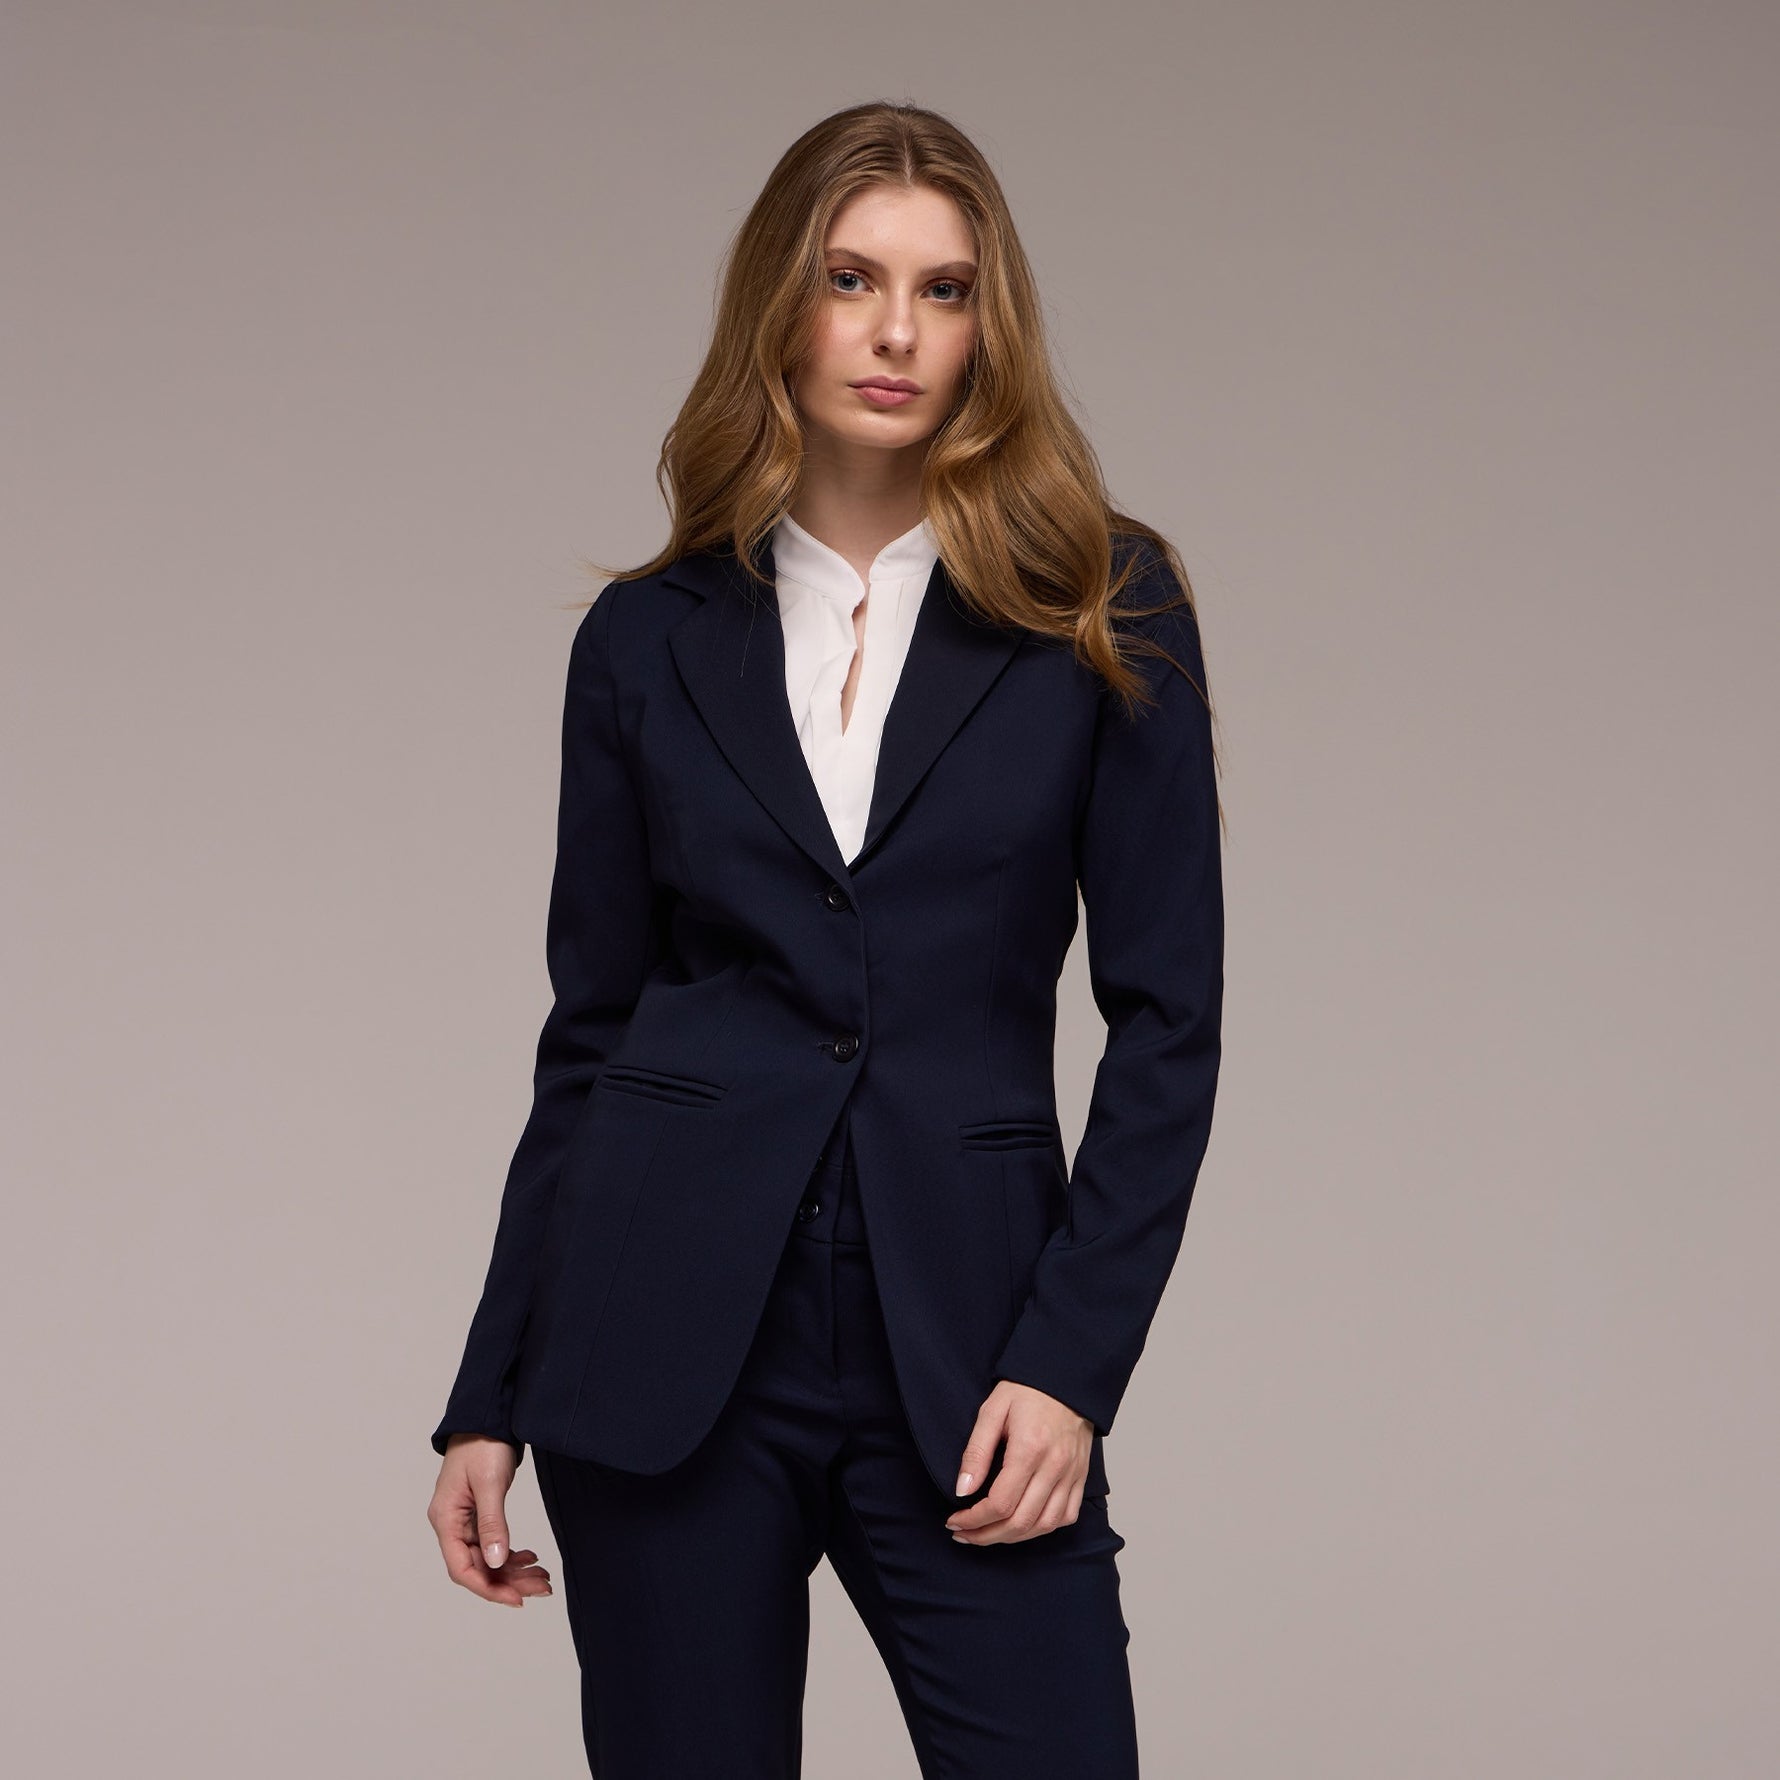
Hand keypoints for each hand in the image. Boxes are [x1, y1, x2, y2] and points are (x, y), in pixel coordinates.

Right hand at [428, 1434, 553, 1606]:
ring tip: (543, 1578)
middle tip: (542, 1588)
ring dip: (514, 1570)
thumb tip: (496, 1562)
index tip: (517, 1599)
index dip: (488, 1588)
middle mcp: (451, 1524)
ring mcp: (464, 1519)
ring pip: (487, 1557)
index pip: (461, 1569)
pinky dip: (511, 1553)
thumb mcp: (489, 1484)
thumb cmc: (483, 1445)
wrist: (487, 1417)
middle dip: (509, 1581)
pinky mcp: (478, 1513)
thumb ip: (492, 1524)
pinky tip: (530, 1557)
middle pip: (477, 1567)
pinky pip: (492, 1543)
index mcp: (446, 1520)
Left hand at [943, 1381, 1093, 1544]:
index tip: (954, 1521)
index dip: (973, 1520)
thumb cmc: (1027, 1391)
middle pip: (1021, 1522)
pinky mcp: (1080, 1476)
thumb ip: (976, 1452)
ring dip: (1013, 1538)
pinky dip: (1043, 1528)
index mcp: (1029, 1449)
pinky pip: (1066, 1516)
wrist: (1065, 1378)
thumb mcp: (992, 1411)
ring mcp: (1071, 1474)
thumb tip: (962, 1491)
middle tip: (964, 1534)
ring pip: (1044, 1526)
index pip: (1001, 1503)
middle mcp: (1054, 1467)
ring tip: (988, 1534)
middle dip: (987, 1536)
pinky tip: (1023, 1524)